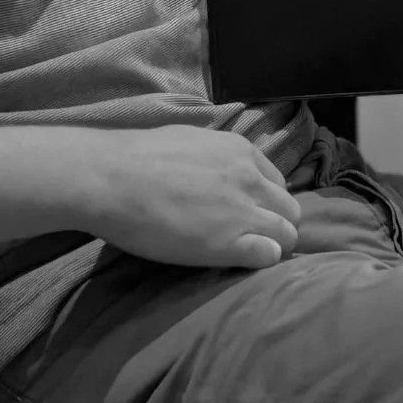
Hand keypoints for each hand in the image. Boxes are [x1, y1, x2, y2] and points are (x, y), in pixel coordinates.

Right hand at [85, 124, 301, 269]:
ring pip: (287, 233)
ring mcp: (244, 211)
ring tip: (244, 251)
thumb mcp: (190, 141)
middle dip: (275, 223)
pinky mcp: (231, 244)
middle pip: (288, 208)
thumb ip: (215, 157)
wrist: (114, 178)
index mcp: (240, 151)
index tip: (247, 211)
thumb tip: (216, 169)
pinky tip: (238, 261)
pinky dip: (261, 261)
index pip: (276, 181)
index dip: (264, 200)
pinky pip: (269, 256)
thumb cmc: (139, 156)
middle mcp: (250, 178)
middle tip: (248, 235)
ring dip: (272, 243)